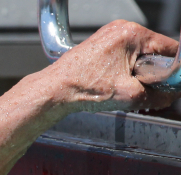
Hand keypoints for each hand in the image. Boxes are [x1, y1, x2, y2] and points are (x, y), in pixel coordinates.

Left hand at [49, 20, 180, 112]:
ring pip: (138, 57)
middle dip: (154, 73)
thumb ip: (158, 96)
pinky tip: (115, 86)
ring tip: (125, 89)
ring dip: (138, 75)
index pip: (170, 48)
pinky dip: (125, 73)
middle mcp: (121, 30)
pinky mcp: (100, 47)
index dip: (174, 69)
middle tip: (145, 90)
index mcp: (132, 34)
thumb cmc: (82, 88)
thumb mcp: (130, 95)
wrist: (53, 92)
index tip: (173, 83)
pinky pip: (123, 59)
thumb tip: (170, 97)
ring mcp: (109, 37)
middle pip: (154, 52)